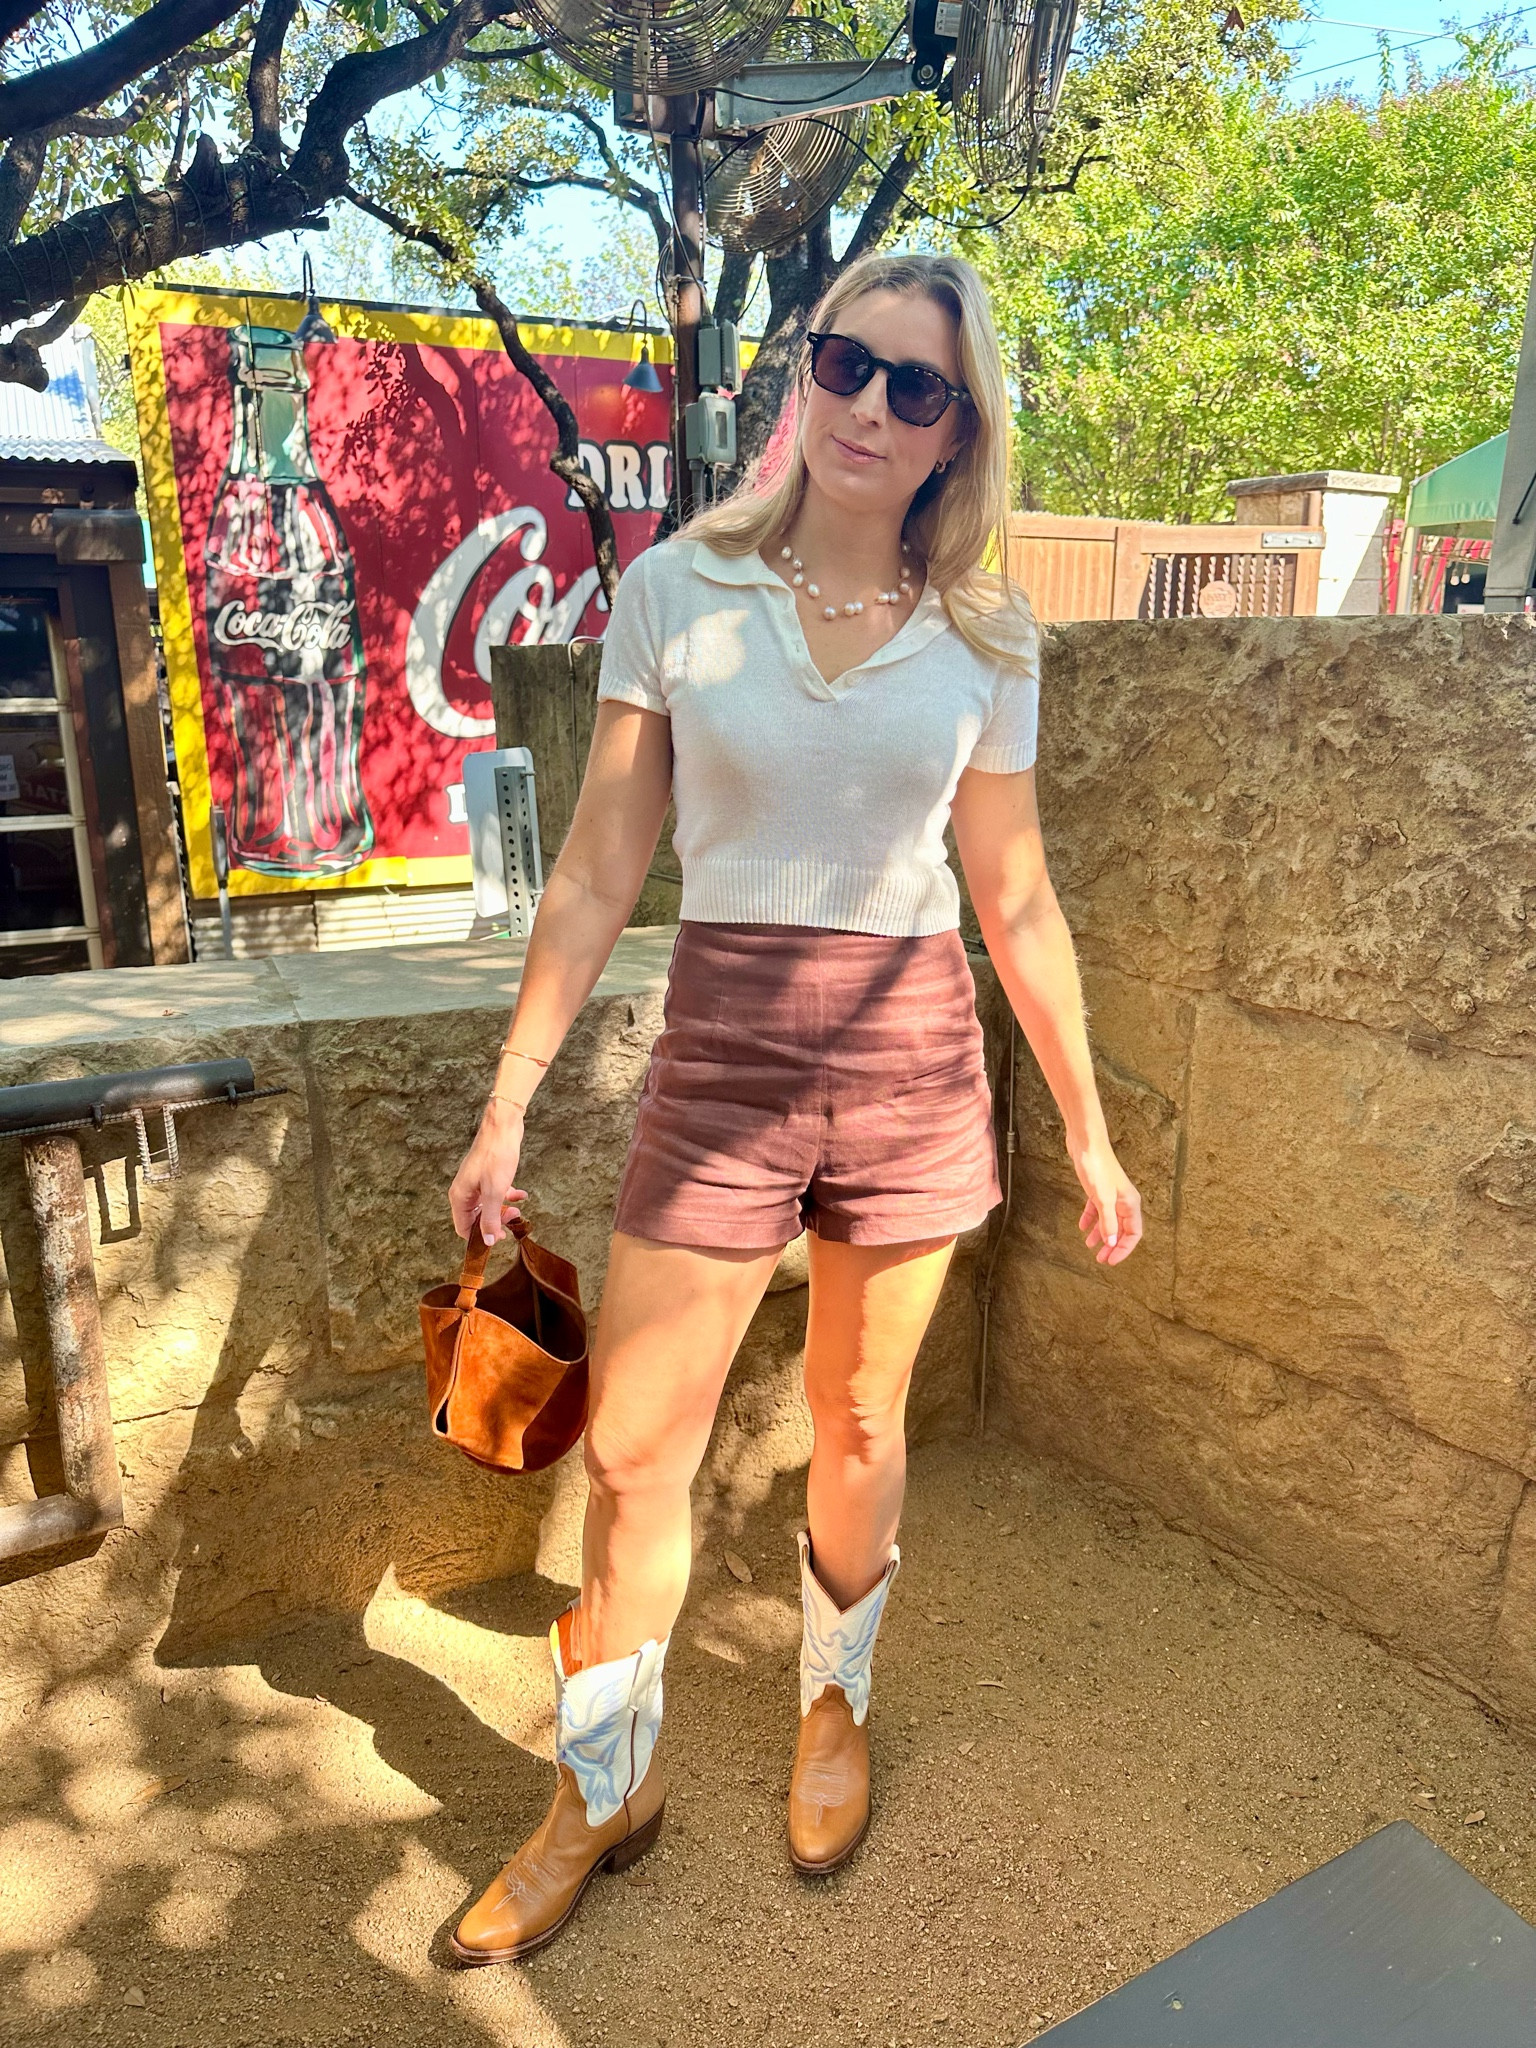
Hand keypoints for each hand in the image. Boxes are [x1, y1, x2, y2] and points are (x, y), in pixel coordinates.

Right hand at [449, 1098, 528, 1246]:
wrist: (503, 1127)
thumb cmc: (496, 1156)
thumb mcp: (495, 1192)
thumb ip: (490, 1218)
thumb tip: (488, 1241)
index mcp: (460, 1196)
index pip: (464, 1228)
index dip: (480, 1237)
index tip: (498, 1239)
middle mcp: (465, 1191)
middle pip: (476, 1218)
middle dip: (495, 1223)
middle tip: (513, 1221)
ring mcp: (476, 1183)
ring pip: (487, 1207)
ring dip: (503, 1211)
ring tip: (518, 1209)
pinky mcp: (487, 1175)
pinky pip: (496, 1193)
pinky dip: (508, 1197)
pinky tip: (521, 1195)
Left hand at [1071, 1137, 1142, 1265]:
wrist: (1086, 1143)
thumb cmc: (1097, 1168)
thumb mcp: (1102, 1199)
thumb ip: (1108, 1223)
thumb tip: (1112, 1244)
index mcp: (1130, 1203)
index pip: (1133, 1234)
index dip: (1123, 1249)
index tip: (1110, 1260)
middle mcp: (1124, 1200)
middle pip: (1122, 1230)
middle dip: (1112, 1246)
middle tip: (1101, 1259)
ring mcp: (1111, 1194)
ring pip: (1109, 1221)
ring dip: (1101, 1234)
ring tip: (1090, 1247)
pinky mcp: (1099, 1189)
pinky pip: (1098, 1210)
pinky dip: (1091, 1219)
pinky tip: (1082, 1227)